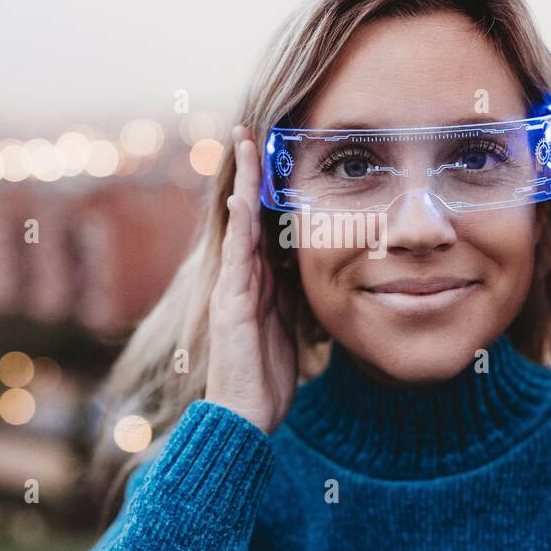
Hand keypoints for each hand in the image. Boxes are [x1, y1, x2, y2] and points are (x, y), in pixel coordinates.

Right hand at [204, 124, 297, 432]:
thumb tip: (321, 274)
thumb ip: (297, 298)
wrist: (246, 419)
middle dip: (245, 174)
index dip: (264, 190)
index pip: (261, 225)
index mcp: (257, 283)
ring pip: (236, 228)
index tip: (271, 153)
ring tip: (242, 147)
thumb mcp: (292, 327)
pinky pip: (234, 260)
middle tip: (249, 131)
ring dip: (238, 186)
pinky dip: (238, 229)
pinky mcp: (229, 308)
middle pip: (244, 215)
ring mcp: (231, 292)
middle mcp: (239, 280)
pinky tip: (242, 201)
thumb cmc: (268, 377)